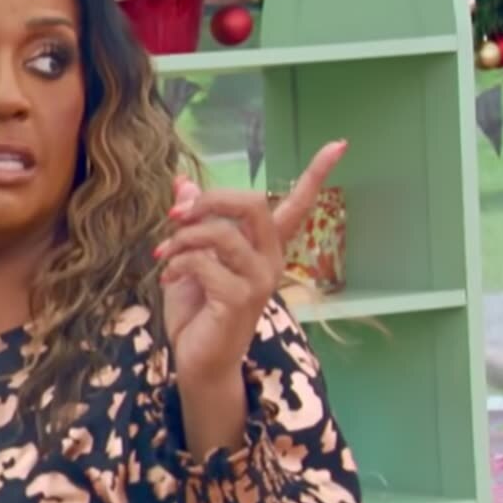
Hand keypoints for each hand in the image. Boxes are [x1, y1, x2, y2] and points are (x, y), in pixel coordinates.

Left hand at [154, 140, 346, 451]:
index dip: (316, 174)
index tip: (339, 144)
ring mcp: (259, 281)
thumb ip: (191, 220)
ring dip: (183, 238)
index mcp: (265, 247)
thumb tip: (182, 183)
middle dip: (211, 200)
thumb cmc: (198, 308)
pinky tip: (168, 275)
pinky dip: (178, 263)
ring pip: (222, 235)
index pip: (297, 205)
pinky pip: (205, 264)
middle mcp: (271, 261)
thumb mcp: (190, 256)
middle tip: (177, 214)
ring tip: (163, 253)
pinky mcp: (240, 299)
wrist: (197, 358)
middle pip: (254, 205)